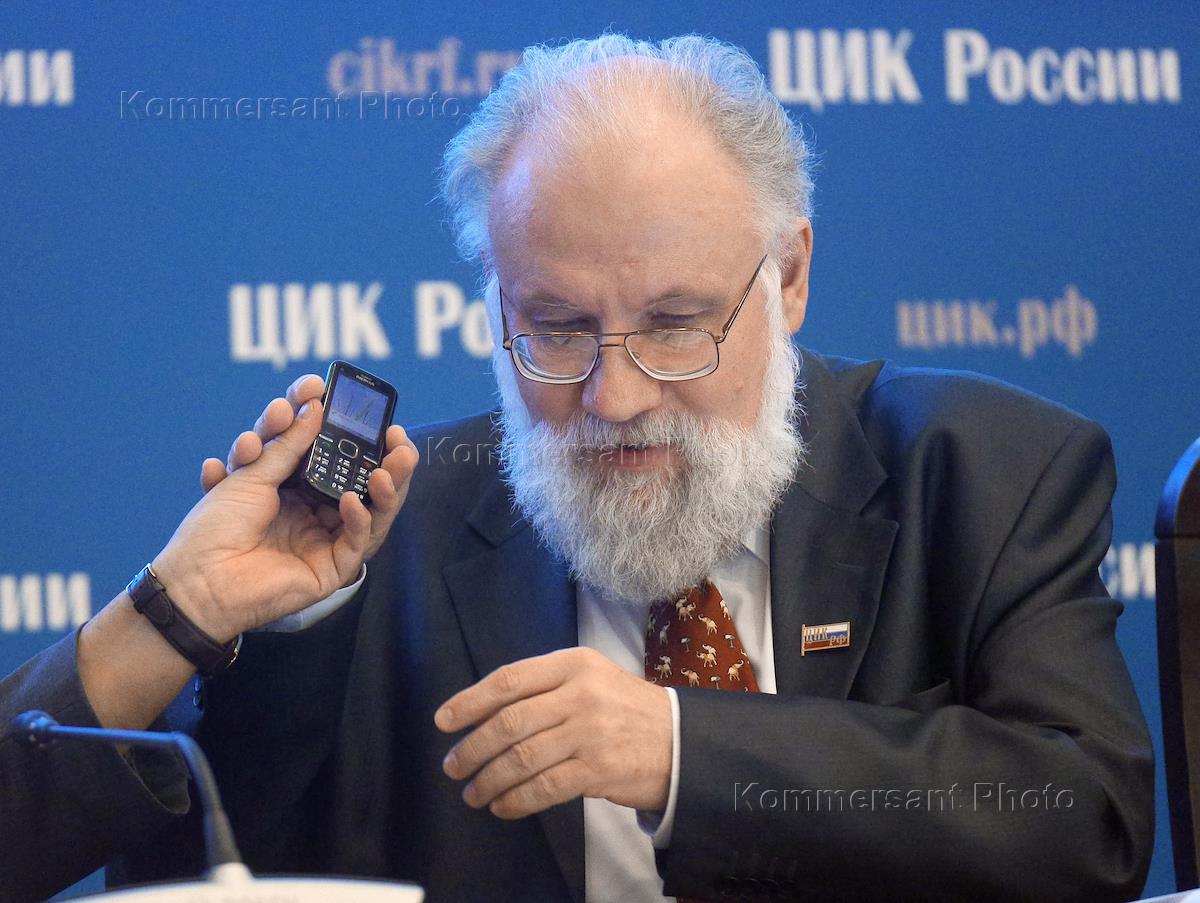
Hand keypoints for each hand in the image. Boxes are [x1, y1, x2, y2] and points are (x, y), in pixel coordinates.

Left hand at [151, 373, 418, 639]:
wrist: (198, 581)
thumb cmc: (215, 528)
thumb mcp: (249, 474)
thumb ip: (287, 444)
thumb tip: (314, 408)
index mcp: (291, 488)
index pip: (324, 451)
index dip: (330, 422)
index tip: (323, 390)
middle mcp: (313, 511)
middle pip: (358, 479)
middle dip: (379, 454)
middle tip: (392, 430)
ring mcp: (325, 539)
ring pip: (371, 508)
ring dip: (387, 482)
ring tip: (395, 457)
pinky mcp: (333, 568)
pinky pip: (359, 540)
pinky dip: (361, 518)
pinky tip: (349, 499)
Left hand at [436, 647, 672, 818]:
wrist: (680, 740)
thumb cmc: (625, 709)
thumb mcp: (590, 678)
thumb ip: (545, 686)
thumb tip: (485, 711)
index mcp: (573, 664)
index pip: (509, 680)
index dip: (470, 701)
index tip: (444, 721)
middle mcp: (580, 694)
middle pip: (509, 722)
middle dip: (472, 748)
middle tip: (453, 766)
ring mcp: (590, 732)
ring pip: (522, 758)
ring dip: (489, 780)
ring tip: (473, 793)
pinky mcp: (599, 769)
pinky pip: (545, 788)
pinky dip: (517, 800)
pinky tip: (503, 806)